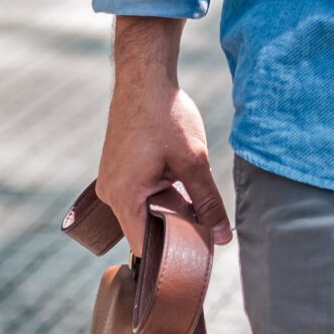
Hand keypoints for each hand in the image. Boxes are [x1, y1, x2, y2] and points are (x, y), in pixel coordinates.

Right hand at [97, 81, 232, 251]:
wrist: (145, 79)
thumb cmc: (166, 116)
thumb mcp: (193, 161)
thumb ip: (208, 201)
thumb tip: (222, 236)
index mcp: (123, 197)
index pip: (144, 246)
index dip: (171, 254)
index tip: (198, 253)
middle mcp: (111, 194)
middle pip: (145, 229)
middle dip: (175, 228)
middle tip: (206, 225)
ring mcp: (112, 181)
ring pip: (145, 210)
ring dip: (170, 207)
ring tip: (195, 197)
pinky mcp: (119, 170)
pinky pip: (140, 194)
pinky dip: (162, 193)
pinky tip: (181, 179)